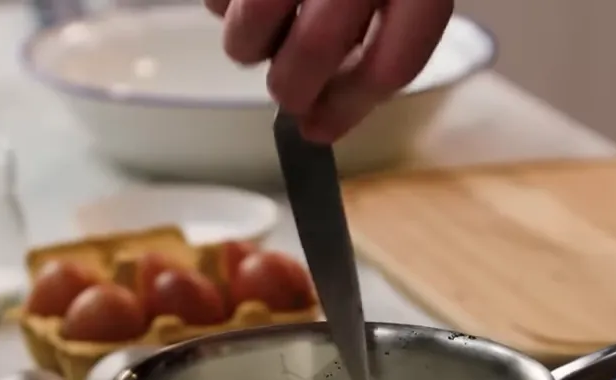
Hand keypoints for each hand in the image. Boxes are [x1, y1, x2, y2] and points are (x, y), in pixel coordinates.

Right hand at [204, 0, 452, 142]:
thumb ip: (378, 44)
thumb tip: (322, 117)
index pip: (394, 62)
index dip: (354, 107)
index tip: (320, 130)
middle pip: (316, 47)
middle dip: (293, 87)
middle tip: (289, 94)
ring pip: (253, 26)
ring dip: (248, 48)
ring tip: (263, 37)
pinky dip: (221, 8)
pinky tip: (243, 0)